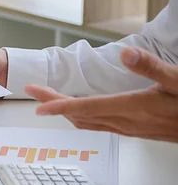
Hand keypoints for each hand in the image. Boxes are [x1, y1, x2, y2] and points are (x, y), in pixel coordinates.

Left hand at [26, 47, 177, 142]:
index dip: (57, 105)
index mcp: (132, 107)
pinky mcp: (135, 131)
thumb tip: (127, 53)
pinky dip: (82, 117)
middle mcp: (126, 122)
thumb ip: (151, 67)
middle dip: (53, 103)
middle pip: (78, 115)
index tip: (36, 102)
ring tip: (49, 100)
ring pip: (87, 123)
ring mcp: (129, 129)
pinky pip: (99, 126)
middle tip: (33, 92)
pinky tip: (80, 112)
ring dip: (65, 111)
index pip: (84, 107)